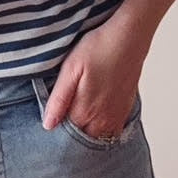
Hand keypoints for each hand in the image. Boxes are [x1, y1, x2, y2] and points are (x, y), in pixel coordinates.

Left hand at [42, 19, 145, 140]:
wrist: (129, 37)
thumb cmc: (99, 48)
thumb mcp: (70, 69)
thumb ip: (59, 99)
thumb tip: (48, 124)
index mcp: (85, 111)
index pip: (65, 135)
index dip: (55, 132)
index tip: (49, 124)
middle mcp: (103, 120)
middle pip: (82, 139)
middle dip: (70, 136)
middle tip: (61, 121)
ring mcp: (116, 116)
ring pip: (97, 137)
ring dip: (86, 133)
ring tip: (77, 118)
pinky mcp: (126, 109)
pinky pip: (113, 131)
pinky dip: (102, 130)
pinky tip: (95, 117)